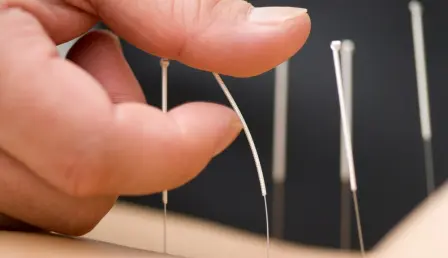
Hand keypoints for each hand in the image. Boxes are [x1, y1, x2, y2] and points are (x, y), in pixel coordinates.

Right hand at [0, 0, 310, 235]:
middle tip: (111, 58)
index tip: (218, 123)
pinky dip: (62, 156)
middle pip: (79, 194)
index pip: (94, 154)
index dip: (176, 147)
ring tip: (74, 67)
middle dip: (129, 138)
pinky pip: (31, 193)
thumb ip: (185, 12)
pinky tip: (52, 95)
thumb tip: (281, 34)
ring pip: (55, 204)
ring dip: (93, 145)